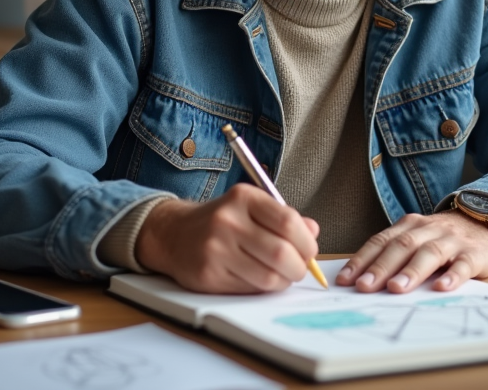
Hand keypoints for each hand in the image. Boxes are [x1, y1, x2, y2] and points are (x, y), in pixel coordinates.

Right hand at [135, 183, 319, 293]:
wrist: (174, 234)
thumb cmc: (222, 221)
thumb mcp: (251, 208)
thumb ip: (284, 218)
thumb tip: (313, 232)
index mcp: (244, 198)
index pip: (288, 222)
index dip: (306, 242)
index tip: (310, 251)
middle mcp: (228, 221)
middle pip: (281, 253)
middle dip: (299, 267)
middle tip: (299, 268)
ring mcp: (216, 249)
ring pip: (268, 277)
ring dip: (283, 281)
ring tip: (281, 275)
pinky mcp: (208, 275)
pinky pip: (250, 289)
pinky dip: (263, 289)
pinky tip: (260, 279)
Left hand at [336, 211, 487, 293]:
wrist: (484, 222)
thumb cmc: (441, 238)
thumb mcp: (416, 238)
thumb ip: (394, 254)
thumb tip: (362, 281)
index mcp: (409, 226)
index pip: (381, 241)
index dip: (362, 260)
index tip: (345, 280)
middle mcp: (428, 230)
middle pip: (402, 246)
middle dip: (381, 267)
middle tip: (364, 286)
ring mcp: (451, 241)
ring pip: (429, 253)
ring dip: (411, 271)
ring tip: (396, 288)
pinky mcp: (474, 254)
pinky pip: (463, 265)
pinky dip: (452, 276)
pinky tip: (442, 288)